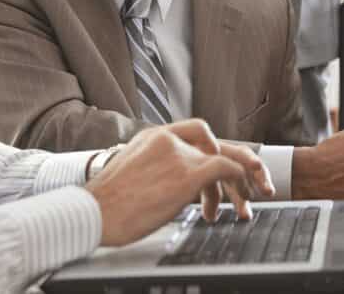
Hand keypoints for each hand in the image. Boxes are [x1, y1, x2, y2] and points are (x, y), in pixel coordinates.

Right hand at [86, 119, 272, 246]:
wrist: (93, 213)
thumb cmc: (106, 205)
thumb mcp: (132, 174)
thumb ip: (156, 169)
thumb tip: (174, 187)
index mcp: (152, 136)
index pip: (194, 132)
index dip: (212, 148)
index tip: (219, 169)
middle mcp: (168, 138)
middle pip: (213, 142)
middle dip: (236, 161)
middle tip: (250, 181)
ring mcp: (179, 154)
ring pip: (224, 157)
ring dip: (239, 183)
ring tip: (241, 207)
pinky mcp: (188, 174)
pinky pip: (226, 168)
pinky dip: (239, 181)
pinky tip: (238, 201)